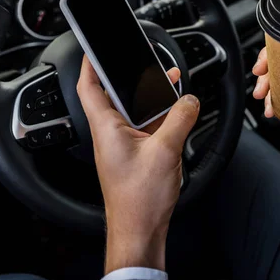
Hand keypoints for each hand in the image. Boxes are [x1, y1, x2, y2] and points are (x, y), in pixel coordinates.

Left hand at [77, 56, 199, 272]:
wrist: (139, 230)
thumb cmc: (139, 200)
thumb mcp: (165, 151)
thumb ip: (180, 119)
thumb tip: (190, 100)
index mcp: (107, 129)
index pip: (89, 88)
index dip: (90, 65)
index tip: (95, 49)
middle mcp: (111, 135)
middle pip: (116, 95)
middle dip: (131, 76)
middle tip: (144, 62)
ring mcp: (123, 145)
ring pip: (134, 111)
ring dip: (150, 97)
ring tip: (167, 82)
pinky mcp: (136, 155)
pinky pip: (146, 127)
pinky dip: (159, 116)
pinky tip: (175, 111)